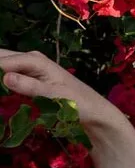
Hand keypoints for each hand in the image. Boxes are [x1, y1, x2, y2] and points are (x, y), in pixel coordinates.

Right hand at [0, 47, 122, 130]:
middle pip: (0, 58)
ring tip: (2, 94)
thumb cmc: (78, 102)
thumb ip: (30, 87)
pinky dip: (1, 80)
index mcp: (34, 59)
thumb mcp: (54, 96)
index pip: (1, 61)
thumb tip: (6, 77)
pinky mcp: (28, 77)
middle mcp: (29, 58)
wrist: (93, 110)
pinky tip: (4, 91)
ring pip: (2, 64)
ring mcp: (28, 67)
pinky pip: (7, 73)